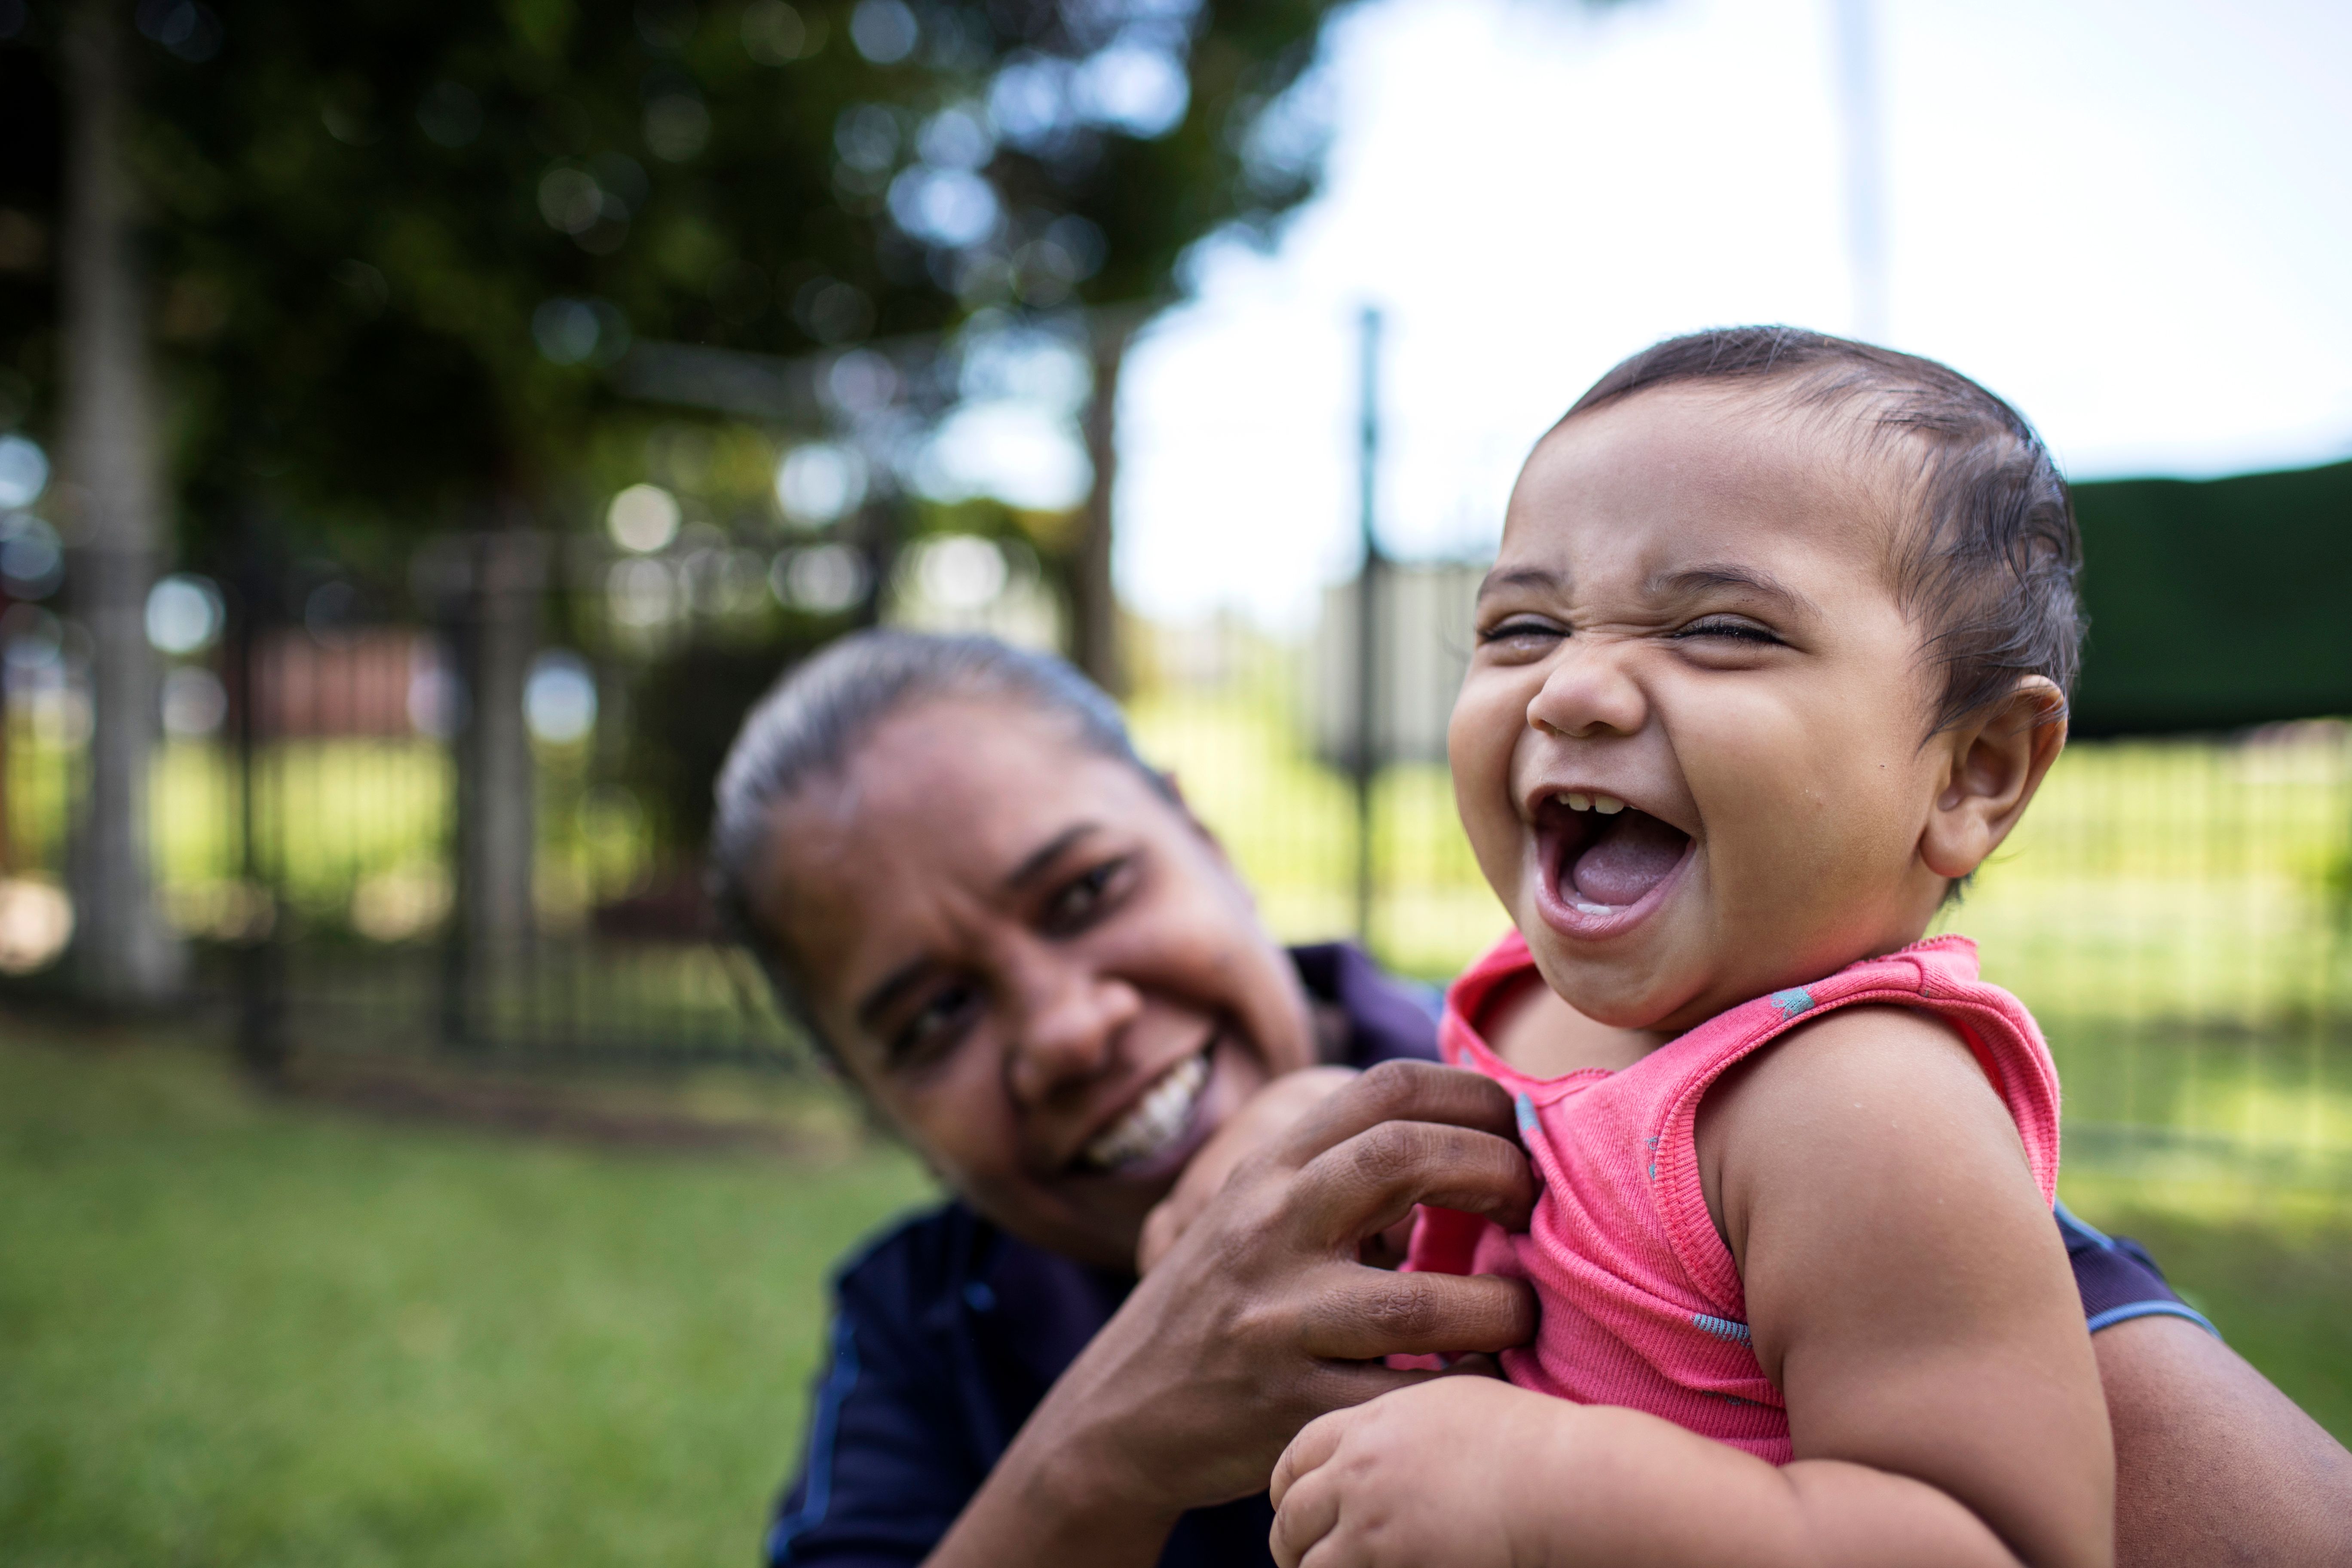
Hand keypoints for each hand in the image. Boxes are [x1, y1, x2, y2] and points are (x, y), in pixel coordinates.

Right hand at [932, 1060, 1540, 1565]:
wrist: (1121, 1413)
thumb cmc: (1227, 1300)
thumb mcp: (1263, 1209)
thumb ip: (1348, 1167)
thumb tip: (1484, 1131)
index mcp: (1269, 1168)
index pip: (1386, 1088)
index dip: (1475, 1095)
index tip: (1516, 1131)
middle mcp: (1267, 1228)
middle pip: (1404, 1158)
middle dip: (1496, 1173)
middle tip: (1528, 1209)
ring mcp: (1274, 1320)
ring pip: (1420, 1303)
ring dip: (1502, 1307)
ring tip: (1519, 1311)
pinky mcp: (1287, 1407)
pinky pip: (1407, 1399)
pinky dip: (1467, 1389)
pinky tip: (1485, 1379)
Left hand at [1269, 1376, 1576, 1567]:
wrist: (1560, 1482)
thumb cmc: (1527, 1440)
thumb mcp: (1461, 1397)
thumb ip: (1424, 1399)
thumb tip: (1446, 1371)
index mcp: (1370, 1425)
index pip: (1298, 1454)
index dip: (1292, 1484)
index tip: (1296, 1502)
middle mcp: (1358, 1473)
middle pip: (1291, 1511)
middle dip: (1292, 1538)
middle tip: (1301, 1554)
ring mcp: (1369, 1525)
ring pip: (1306, 1561)